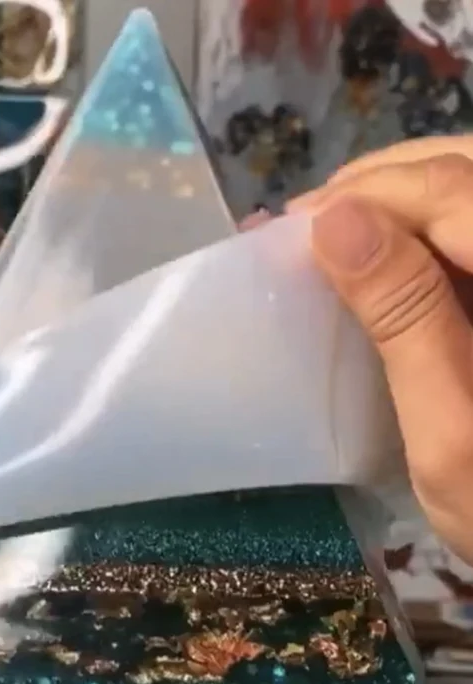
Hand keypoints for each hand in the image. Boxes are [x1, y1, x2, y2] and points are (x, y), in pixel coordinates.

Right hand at [291, 136, 472, 564]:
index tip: (294, 223)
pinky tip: (384, 257)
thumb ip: (406, 320)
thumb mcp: (450, 434)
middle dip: (388, 182)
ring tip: (336, 232)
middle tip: (306, 222)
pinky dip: (430, 235)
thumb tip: (335, 222)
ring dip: (407, 200)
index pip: (461, 192)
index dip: (374, 192)